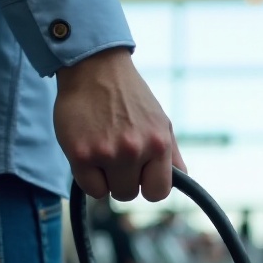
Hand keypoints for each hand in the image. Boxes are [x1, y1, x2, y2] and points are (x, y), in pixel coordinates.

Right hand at [54, 47, 185, 201]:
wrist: (94, 67)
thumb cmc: (130, 97)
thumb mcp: (161, 122)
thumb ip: (172, 155)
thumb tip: (182, 181)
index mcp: (158, 144)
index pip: (159, 192)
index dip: (148, 186)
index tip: (140, 175)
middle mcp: (134, 150)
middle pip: (130, 194)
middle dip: (124, 180)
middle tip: (117, 156)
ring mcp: (107, 153)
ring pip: (110, 192)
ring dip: (106, 179)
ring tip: (103, 152)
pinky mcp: (80, 153)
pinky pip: (90, 189)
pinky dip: (88, 178)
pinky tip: (89, 155)